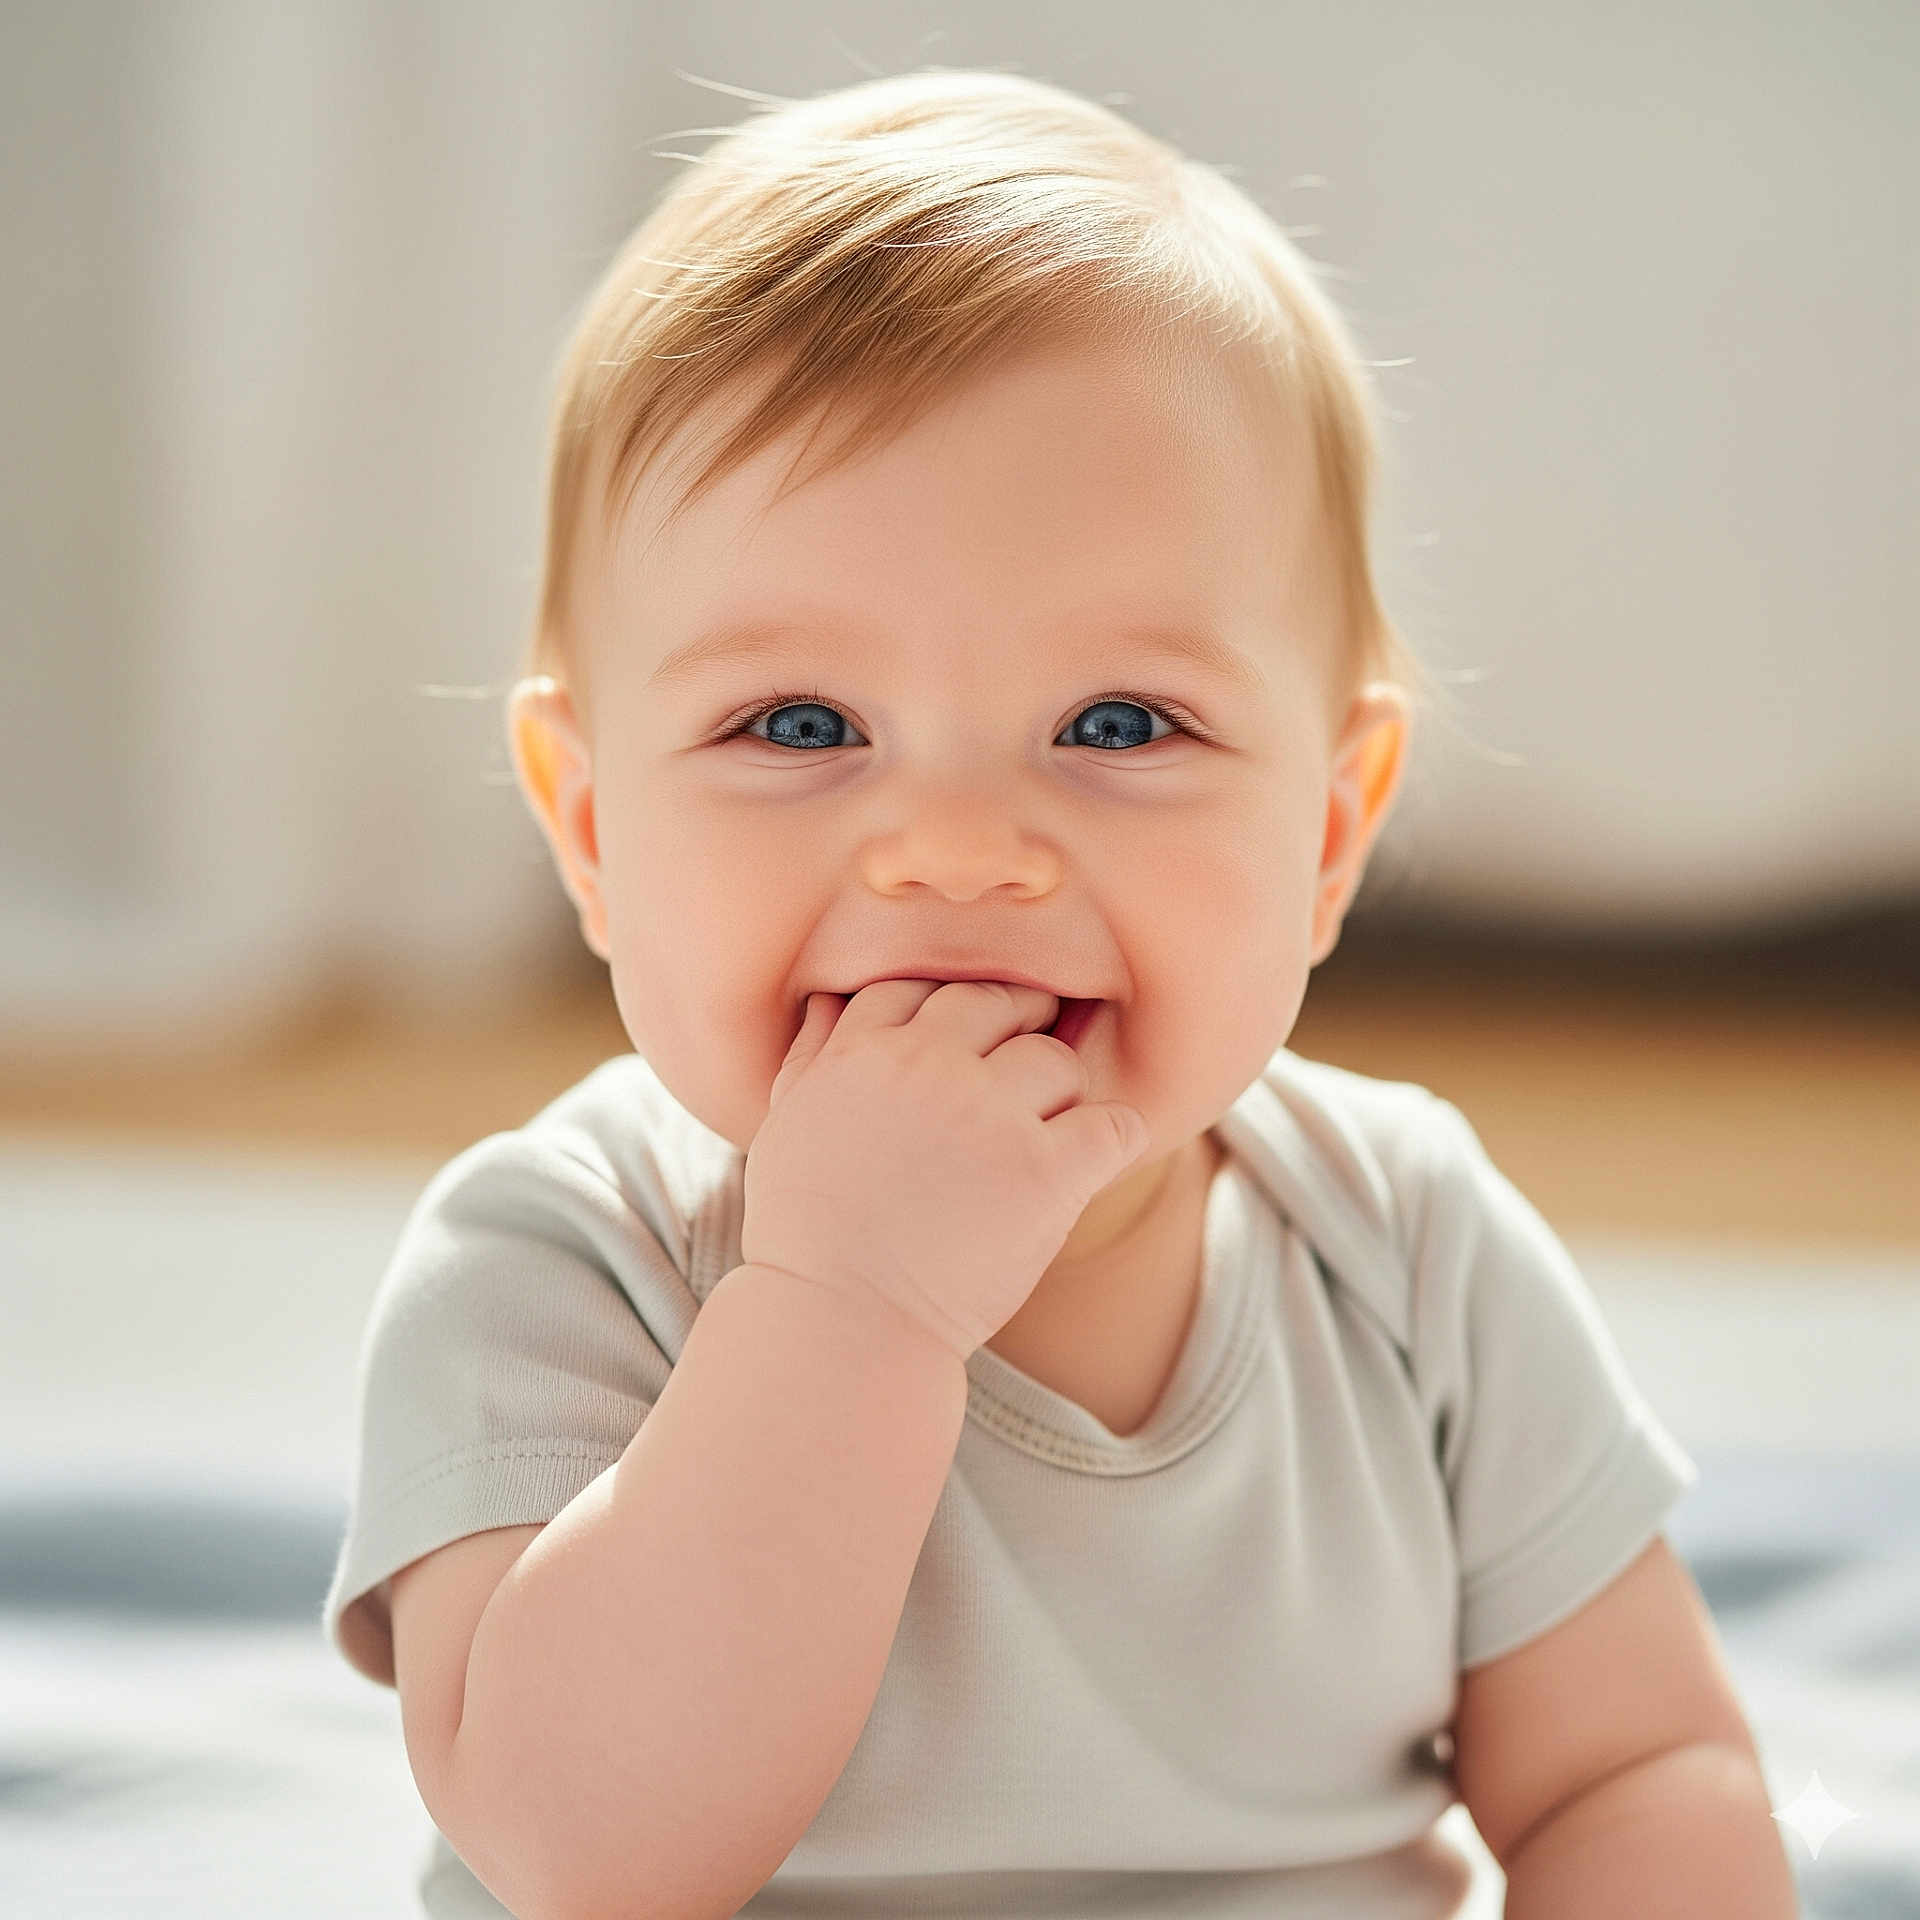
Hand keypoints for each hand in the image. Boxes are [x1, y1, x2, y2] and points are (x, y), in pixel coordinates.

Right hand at [739, 980, 1149, 1360]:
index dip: (955, 1006)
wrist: (840, 1325)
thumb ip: (813, 1056)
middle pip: (1000, 1003)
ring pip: (1059, 1062)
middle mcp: (927, 1067)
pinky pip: (1113, 1124)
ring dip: (1058, 1096)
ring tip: (1041, 1139)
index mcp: (862, 1052)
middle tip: (1023, 1075)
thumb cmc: (809, 1236)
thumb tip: (828, 1002)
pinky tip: (1091, 1161)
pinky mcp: (1045, 1171)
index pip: (925, 985)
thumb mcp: (785, 1127)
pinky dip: (1113, 1139)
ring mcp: (989, 1115)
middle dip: (1018, 1028)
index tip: (969, 1039)